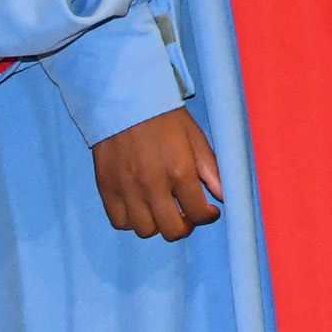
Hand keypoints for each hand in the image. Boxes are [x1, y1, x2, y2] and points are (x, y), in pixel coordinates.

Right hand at [90, 106, 224, 240]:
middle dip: (184, 226)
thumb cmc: (163, 117)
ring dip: (157, 224)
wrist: (123, 101)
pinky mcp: (107, 189)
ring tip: (161, 209)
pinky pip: (120, 222)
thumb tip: (224, 195)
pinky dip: (131, 220)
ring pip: (145, 230)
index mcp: (180, 170)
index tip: (208, 211)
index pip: (198, 213)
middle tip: (185, 214)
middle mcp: (153, 185)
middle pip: (172, 230)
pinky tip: (139, 206)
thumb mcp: (194, 136)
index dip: (208, 216)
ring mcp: (127, 189)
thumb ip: (210, 168)